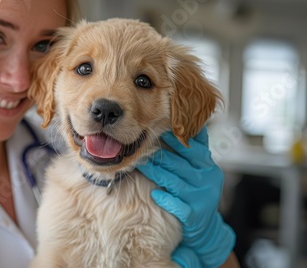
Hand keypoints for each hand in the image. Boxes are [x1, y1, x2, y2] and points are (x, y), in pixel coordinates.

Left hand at [137, 127, 235, 266]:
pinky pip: (177, 205)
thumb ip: (196, 149)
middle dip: (161, 155)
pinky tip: (155, 194)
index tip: (160, 129)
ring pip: (175, 182)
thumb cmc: (197, 191)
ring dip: (157, 173)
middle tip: (142, 146)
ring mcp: (201, 198)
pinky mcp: (194, 215)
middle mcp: (207, 180)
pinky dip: (165, 199)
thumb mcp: (202, 169)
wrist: (206, 227)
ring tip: (142, 164)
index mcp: (209, 166)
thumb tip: (192, 122)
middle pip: (180, 164)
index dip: (177, 139)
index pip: (193, 149)